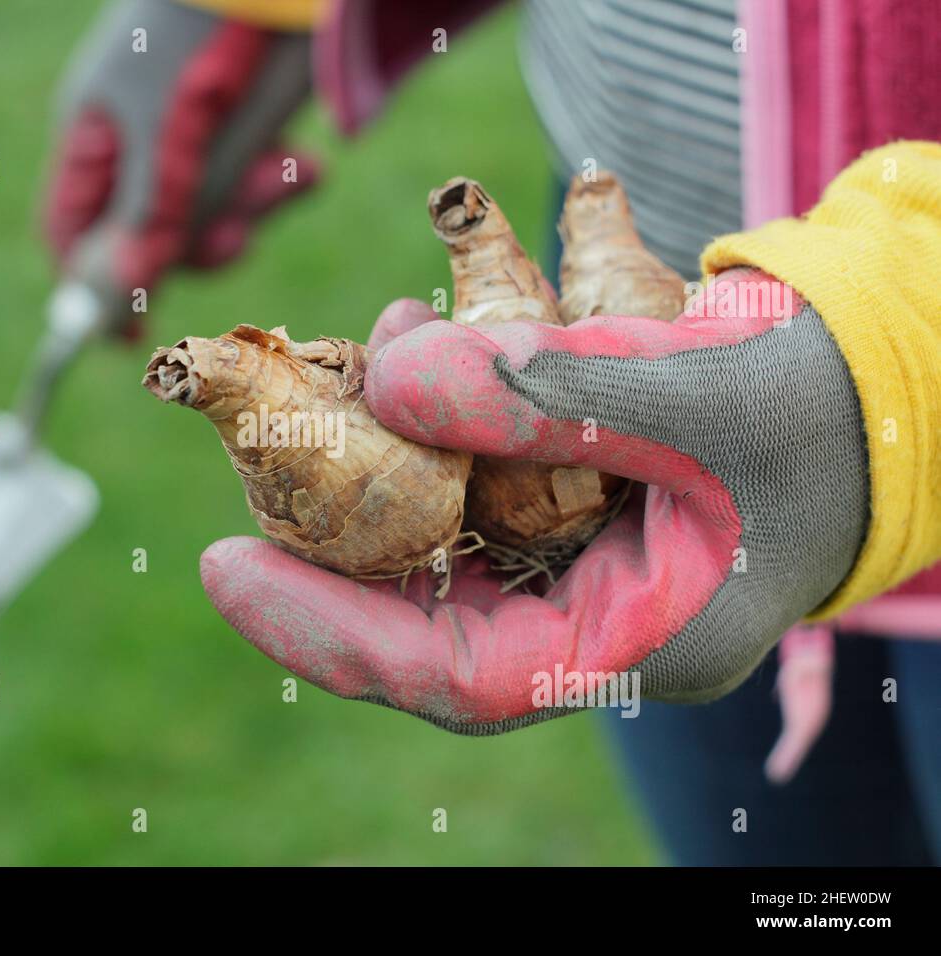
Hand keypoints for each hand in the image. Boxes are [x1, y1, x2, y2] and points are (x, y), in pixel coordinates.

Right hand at [43, 0, 317, 335]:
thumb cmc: (195, 41)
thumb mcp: (165, 139)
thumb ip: (148, 217)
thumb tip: (124, 294)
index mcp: (97, 136)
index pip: (75, 230)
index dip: (97, 284)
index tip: (130, 335)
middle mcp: (141, 140)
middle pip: (157, 232)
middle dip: (200, 242)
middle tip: (236, 239)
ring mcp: (196, 130)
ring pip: (216, 210)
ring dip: (253, 205)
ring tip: (286, 171)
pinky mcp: (249, 121)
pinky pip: (259, 175)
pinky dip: (283, 177)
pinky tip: (306, 162)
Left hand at [200, 271, 870, 732]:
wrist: (871, 395)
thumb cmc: (809, 412)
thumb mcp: (692, 393)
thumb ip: (546, 394)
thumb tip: (389, 378)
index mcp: (631, 642)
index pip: (456, 675)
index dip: (332, 633)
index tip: (227, 572)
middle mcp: (589, 624)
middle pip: (428, 617)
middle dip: (330, 552)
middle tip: (244, 485)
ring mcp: (579, 573)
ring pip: (445, 550)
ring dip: (378, 472)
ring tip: (336, 379)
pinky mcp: (571, 517)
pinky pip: (474, 498)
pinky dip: (429, 435)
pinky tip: (404, 357)